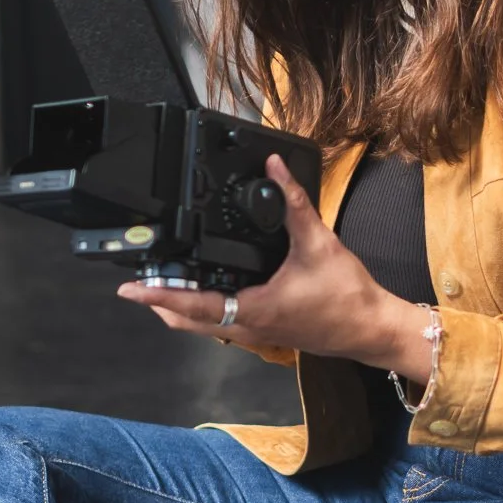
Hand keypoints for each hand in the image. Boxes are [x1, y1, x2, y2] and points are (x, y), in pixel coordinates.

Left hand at [117, 154, 432, 382]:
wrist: (372, 328)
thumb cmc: (348, 296)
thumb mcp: (318, 241)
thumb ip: (293, 203)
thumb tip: (274, 169)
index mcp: (254, 308)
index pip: (193, 304)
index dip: (158, 294)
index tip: (130, 288)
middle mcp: (250, 327)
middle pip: (188, 322)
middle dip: (160, 303)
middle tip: (137, 284)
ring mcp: (258, 333)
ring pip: (205, 325)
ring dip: (182, 308)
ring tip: (162, 285)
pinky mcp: (268, 331)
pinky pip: (225, 323)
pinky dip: (206, 308)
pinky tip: (211, 289)